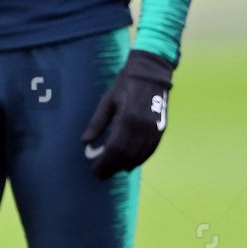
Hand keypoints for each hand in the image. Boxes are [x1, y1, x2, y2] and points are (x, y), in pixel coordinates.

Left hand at [80, 50, 172, 179]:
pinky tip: (130, 164)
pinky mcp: (161, 129)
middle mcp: (142, 127)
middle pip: (126, 155)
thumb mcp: (107, 101)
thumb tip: (85, 142)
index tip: (95, 171)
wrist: (151, 73)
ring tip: (113, 170)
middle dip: (112, 167)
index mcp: (127, 119)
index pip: (114, 149)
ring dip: (126, 165)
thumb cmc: (125, 85)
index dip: (104, 163)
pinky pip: (151, 150)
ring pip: (139, 155)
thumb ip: (97, 123)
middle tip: (101, 174)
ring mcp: (154, 129)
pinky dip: (140, 159)